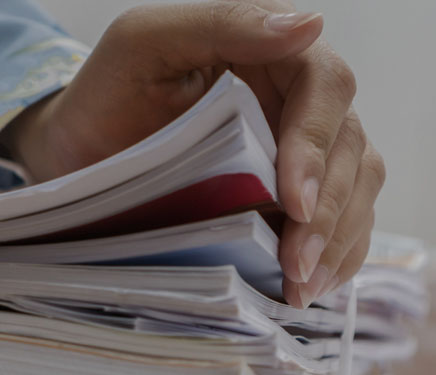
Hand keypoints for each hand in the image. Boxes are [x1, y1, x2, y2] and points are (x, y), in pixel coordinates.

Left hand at [1, 1, 383, 307]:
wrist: (78, 153)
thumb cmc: (105, 94)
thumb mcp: (144, 43)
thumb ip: (223, 23)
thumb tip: (311, 22)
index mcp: (274, 53)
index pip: (326, 88)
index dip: (315, 146)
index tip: (292, 201)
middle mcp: (299, 98)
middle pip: (349, 147)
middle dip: (327, 211)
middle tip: (296, 266)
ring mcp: (301, 149)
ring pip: (357, 187)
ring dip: (338, 241)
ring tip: (301, 287)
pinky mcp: (294, 195)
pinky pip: (342, 221)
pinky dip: (337, 256)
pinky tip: (311, 284)